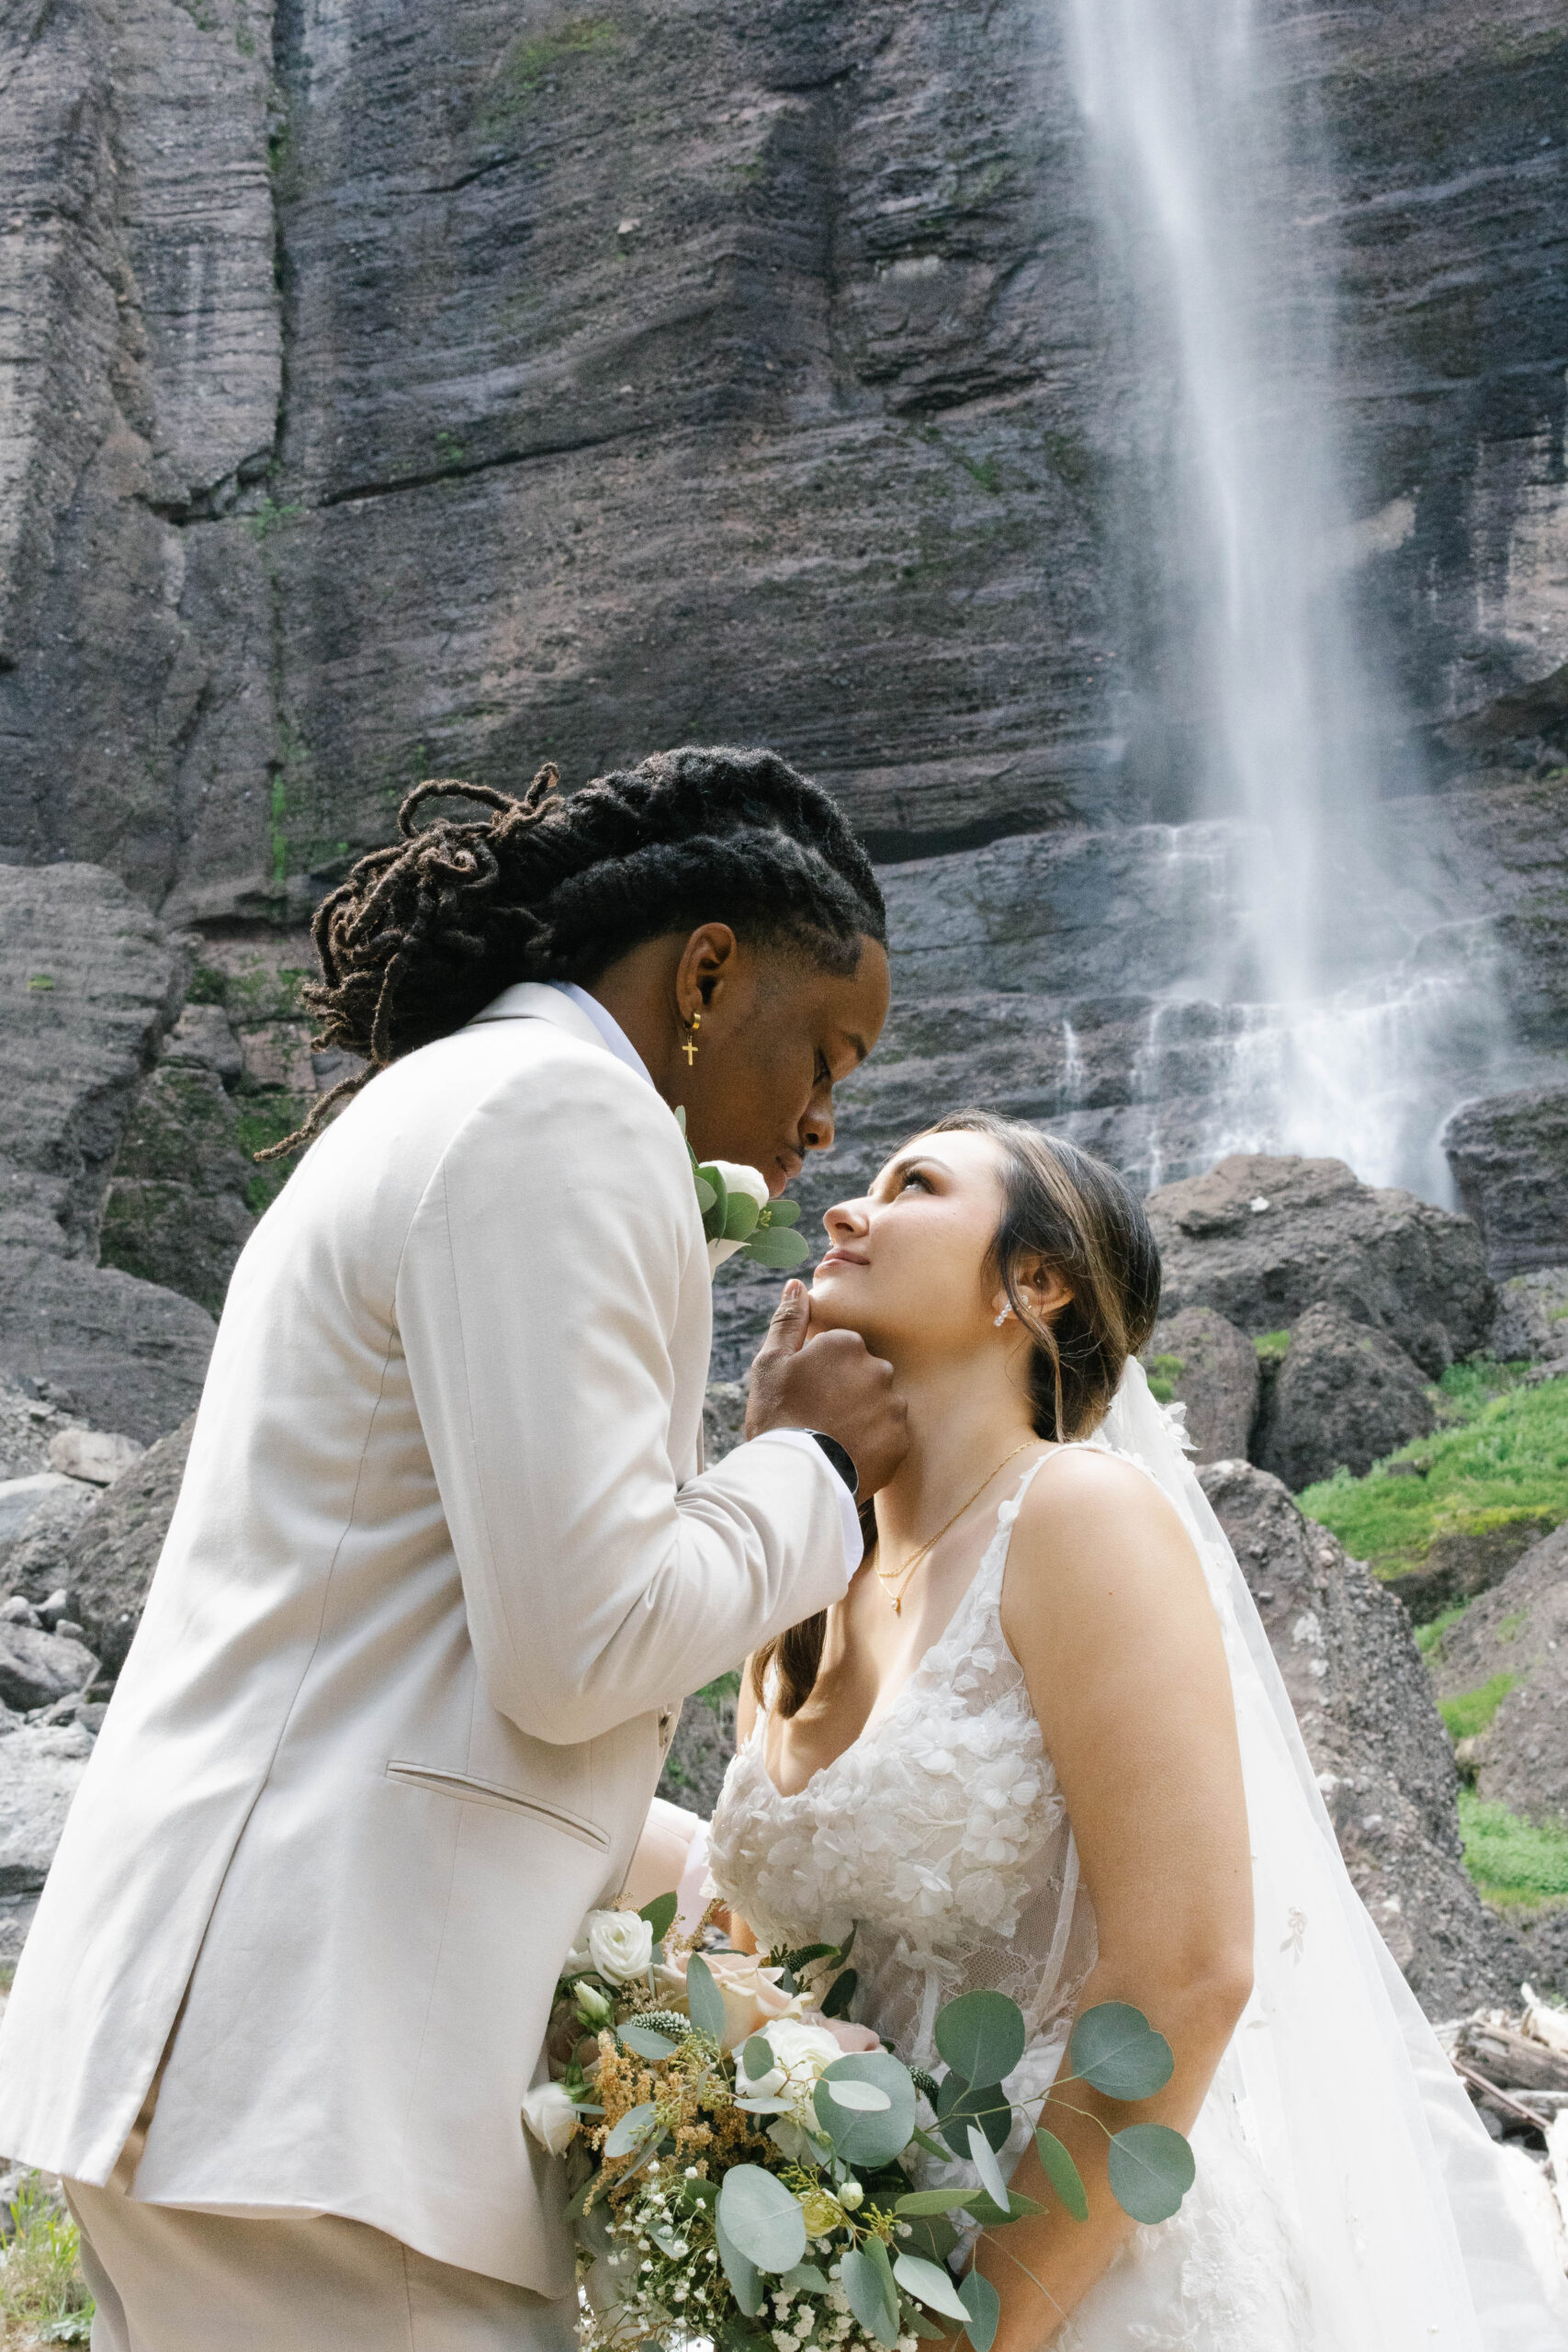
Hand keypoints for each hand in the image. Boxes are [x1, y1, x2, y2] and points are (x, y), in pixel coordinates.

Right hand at [746, 1281, 907, 1496]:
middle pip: (864, 1376)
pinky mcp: (901, 1440)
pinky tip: (848, 1453)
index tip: (806, 1394)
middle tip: (818, 1418)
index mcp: (848, 1344)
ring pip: (879, 1405)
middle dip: (846, 1392)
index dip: (821, 1372)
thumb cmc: (778, 1414)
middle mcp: (879, 1368)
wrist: (797, 1475)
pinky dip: (873, 1443)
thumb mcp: (771, 1363)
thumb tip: (798, 1285)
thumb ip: (789, 1320)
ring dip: (862, 1417)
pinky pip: (889, 1435)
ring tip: (833, 1439)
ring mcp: (893, 1405)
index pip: (841, 1351)